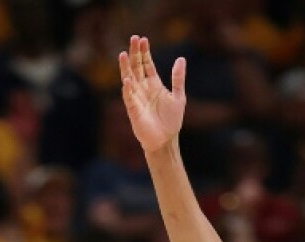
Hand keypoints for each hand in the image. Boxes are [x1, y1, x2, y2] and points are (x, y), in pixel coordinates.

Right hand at [119, 35, 186, 152]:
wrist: (165, 140)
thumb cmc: (171, 120)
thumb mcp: (178, 96)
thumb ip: (178, 78)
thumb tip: (181, 59)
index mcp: (154, 84)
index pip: (147, 64)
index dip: (145, 52)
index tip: (143, 39)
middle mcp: (143, 88)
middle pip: (136, 67)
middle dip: (134, 53)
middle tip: (133, 38)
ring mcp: (136, 98)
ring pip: (129, 78)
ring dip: (125, 67)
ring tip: (123, 54)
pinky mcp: (133, 110)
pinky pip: (129, 97)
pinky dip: (128, 89)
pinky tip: (127, 80)